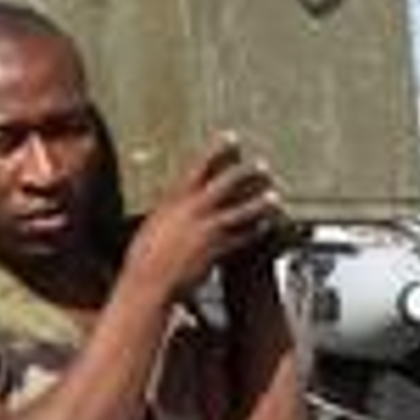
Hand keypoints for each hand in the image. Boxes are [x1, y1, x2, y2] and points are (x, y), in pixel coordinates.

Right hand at [124, 137, 283, 302]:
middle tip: (263, 165)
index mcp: (173, 200)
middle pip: (225, 184)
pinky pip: (242, 238)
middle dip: (246, 172)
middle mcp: (191, 211)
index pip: (198, 167)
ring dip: (260, 204)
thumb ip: (170, 211)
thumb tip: (177, 201)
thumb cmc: (144, 257)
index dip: (216, 150)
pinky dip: (255, 232)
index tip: (232, 137)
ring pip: (240, 212)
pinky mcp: (215, 250)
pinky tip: (267, 227)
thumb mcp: (153, 225)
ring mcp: (205, 230)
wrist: (147, 282)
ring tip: (276, 198)